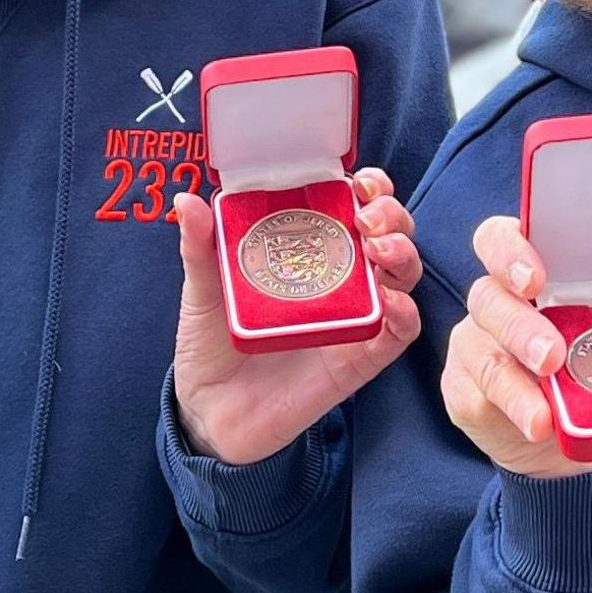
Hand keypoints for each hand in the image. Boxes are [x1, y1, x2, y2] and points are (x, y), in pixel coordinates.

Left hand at [168, 169, 426, 466]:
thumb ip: (200, 248)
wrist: (208, 411)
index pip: (354, 206)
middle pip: (389, 234)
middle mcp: (340, 278)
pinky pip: (397, 333)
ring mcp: (354, 317)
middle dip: (392, 215)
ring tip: (381, 249)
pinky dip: (404, 313)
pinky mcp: (359, 359)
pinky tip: (390, 301)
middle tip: (367, 218)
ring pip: (403, 276)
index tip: (360, 181)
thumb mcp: (202, 290)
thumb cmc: (210, 343)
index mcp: (308, 250)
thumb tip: (187, 200)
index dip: (370, 187)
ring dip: (403, 254)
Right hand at [438, 214, 591, 478]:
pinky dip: (511, 408)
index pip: (502, 238)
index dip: (509, 248)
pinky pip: (477, 394)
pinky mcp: (468, 391)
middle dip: (517, 322)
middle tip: (554, 354)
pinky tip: (538, 424)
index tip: (536, 274)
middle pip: (488, 293)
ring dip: (516, 376)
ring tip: (548, 405)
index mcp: (538, 269)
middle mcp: (501, 300)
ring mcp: (480, 345)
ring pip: (482, 348)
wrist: (584, 439)